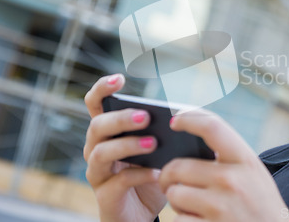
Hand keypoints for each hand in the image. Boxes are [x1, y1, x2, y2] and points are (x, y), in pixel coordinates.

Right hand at [83, 74, 166, 221]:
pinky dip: (138, 174)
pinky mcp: (105, 195)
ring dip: (128, 145)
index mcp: (108, 131)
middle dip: (121, 118)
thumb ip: (167, 132)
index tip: (119, 79)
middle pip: (98, 126)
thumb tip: (192, 114)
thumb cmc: (151, 174)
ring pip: (101, 152)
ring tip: (153, 143)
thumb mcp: (160, 150)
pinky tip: (156, 172)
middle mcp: (96, 148)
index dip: (103, 89)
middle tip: (146, 117)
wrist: (143, 214)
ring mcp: (98, 172)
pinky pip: (118, 181)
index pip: (96, 104)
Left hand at [159, 109, 288, 221]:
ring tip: (193, 207)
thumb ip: (229, 157)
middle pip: (179, 166)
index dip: (189, 119)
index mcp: (245, 161)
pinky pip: (177, 220)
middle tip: (170, 182)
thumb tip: (189, 138)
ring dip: (177, 202)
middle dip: (168, 176)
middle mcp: (232, 180)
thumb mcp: (254, 174)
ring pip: (174, 193)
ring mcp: (220, 206)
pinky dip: (183, 221)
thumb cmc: (260, 206)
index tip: (175, 121)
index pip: (213, 127)